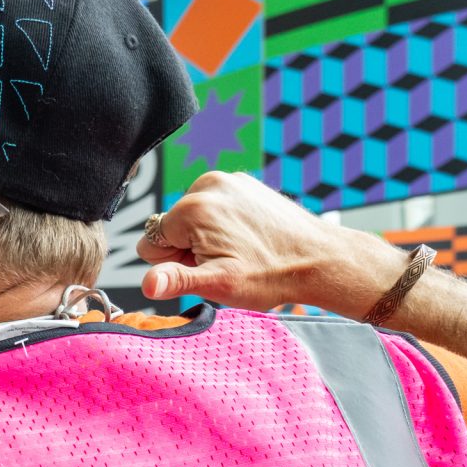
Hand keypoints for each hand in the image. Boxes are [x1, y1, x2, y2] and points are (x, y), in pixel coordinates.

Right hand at [137, 170, 404, 318]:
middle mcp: (208, 186)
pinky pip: (214, 207)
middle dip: (189, 249)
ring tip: (238, 251)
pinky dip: (223, 224)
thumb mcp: (219, 284)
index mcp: (194, 209)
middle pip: (171, 227)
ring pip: (191, 218)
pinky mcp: (243, 184)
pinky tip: (246, 238)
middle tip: (224, 261)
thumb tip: (148, 284)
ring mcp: (228, 181)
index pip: (150, 243)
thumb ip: (176, 280)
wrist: (319, 258)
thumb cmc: (272, 274)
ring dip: (205, 238)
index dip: (175, 263)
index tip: (205, 267)